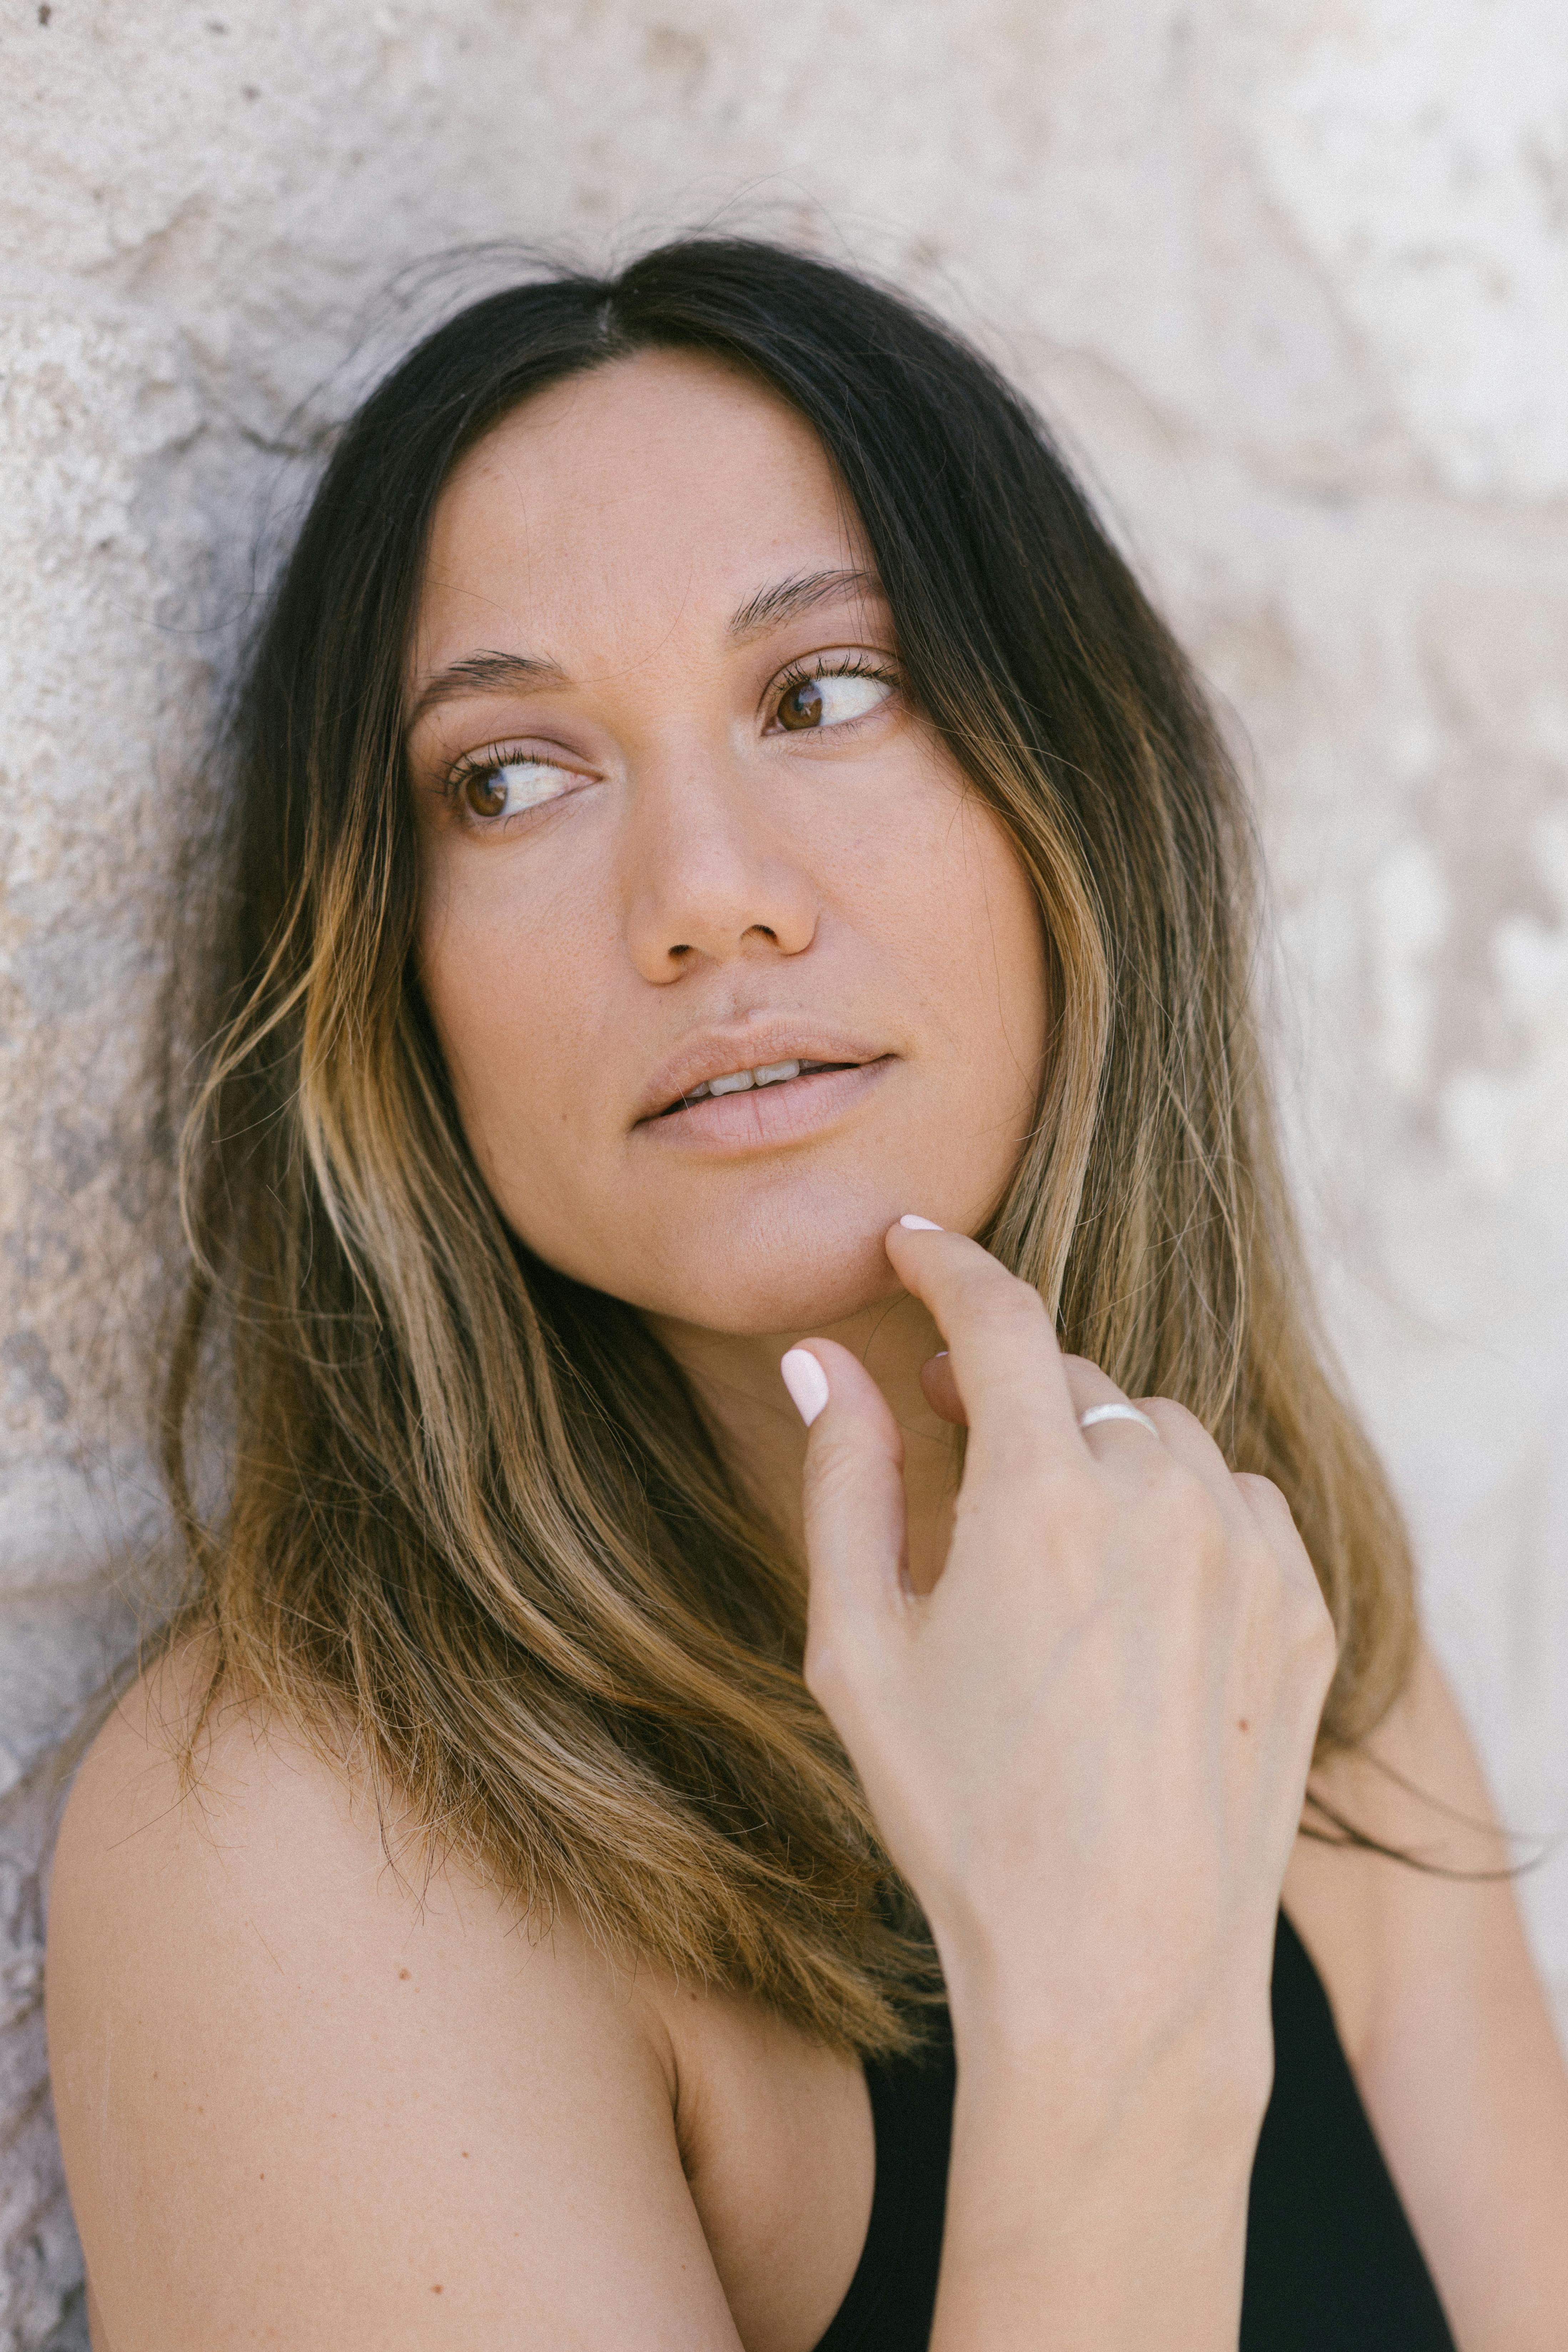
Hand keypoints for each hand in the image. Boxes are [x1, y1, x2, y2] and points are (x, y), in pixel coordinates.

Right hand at [783, 1222, 1336, 2118]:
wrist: (1118, 1968)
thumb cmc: (967, 1818)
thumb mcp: (860, 1651)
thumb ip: (844, 1482)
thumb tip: (820, 1361)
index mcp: (1040, 1498)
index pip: (998, 1315)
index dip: (947, 1263)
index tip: (916, 1245)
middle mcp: (1161, 1500)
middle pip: (1076, 1380)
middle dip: (1009, 1390)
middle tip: (957, 1436)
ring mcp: (1249, 1553)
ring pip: (1164, 1434)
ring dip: (1100, 1453)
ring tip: (1050, 1541)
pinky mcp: (1304, 1609)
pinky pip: (1239, 1502)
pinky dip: (1183, 1511)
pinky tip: (1136, 1593)